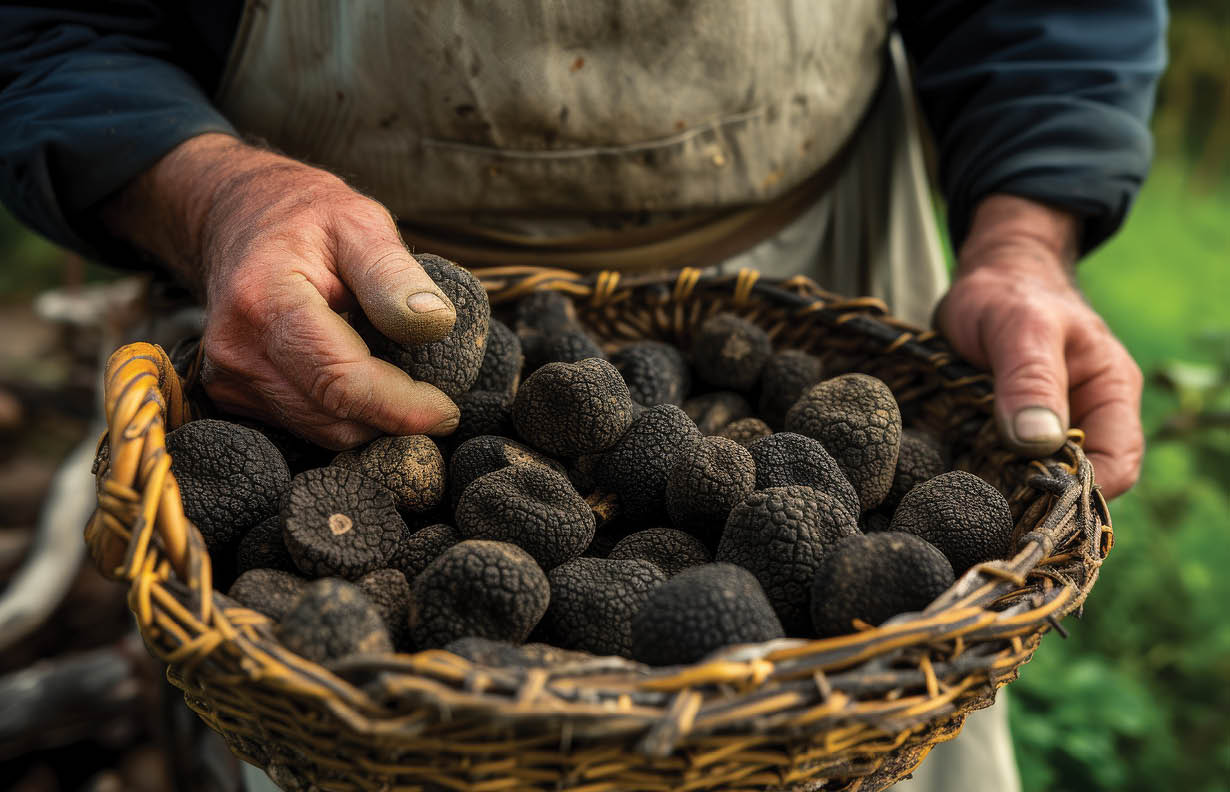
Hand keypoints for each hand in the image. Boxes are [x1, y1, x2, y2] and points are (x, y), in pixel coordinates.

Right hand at [102, 133, 459, 447]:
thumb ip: (394, 273)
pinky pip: (305, 426)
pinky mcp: (233, 394)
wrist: (240, 219)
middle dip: (392, 417)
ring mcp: (229, 376)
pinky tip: (360, 380)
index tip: (446, 410)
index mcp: (265, 301)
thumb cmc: (307, 219)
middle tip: (436, 396)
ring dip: (370, 420)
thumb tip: (434, 322)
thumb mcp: (361, 223)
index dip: (400, 407)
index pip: (339, 381)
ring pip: (321, 432)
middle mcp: (236, 348)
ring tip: (399, 382)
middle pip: (332, 418)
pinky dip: (343, 415)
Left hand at [935, 196, 1142, 498]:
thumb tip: (1039, 443)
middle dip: (1039, 498)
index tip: (1027, 495)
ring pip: (1040, 479)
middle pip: (1079, 482)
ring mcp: (1051, 425)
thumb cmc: (1008, 292)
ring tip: (970, 496)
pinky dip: (988, 474)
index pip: (1117, 466)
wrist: (984, 275)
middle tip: (989, 505)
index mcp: (1110, 392)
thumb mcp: (1019, 328)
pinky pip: (1008, 466)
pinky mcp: (1015, 429)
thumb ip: (1030, 381)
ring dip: (1008, 489)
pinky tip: (960, 480)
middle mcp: (1088, 415)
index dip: (1079, 490)